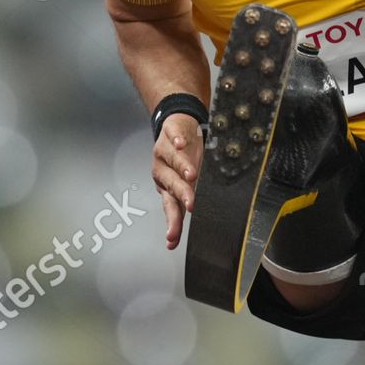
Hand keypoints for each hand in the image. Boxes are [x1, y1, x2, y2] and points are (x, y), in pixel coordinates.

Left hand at [151, 112, 203, 249]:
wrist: (178, 126)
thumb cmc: (184, 159)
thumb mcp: (185, 182)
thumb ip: (188, 202)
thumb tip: (202, 228)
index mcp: (166, 187)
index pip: (170, 207)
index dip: (173, 222)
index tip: (173, 237)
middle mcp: (163, 171)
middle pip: (172, 184)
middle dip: (182, 194)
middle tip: (191, 204)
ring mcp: (165, 151)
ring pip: (173, 160)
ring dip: (181, 167)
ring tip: (191, 174)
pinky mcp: (170, 133)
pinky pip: (173, 136)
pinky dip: (177, 140)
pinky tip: (181, 144)